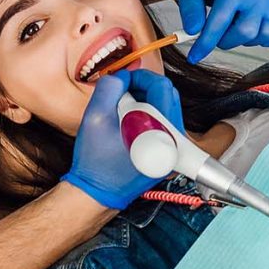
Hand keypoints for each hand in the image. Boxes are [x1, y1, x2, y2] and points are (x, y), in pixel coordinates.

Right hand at [61, 70, 183, 209]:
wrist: (97, 192)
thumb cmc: (96, 161)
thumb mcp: (95, 116)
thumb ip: (110, 87)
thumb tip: (122, 76)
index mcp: (160, 131)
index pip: (161, 86)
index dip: (139, 77)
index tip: (123, 81)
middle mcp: (174, 141)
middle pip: (168, 94)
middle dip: (144, 87)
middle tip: (122, 92)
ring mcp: (174, 148)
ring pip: (167, 107)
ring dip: (147, 100)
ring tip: (124, 108)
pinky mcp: (169, 152)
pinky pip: (165, 122)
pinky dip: (149, 114)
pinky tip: (130, 120)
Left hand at [171, 0, 268, 62]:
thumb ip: (189, 6)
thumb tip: (194, 31)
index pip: (221, 18)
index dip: (206, 42)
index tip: (194, 56)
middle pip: (246, 30)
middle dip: (225, 41)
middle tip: (214, 34)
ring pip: (265, 34)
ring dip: (245, 40)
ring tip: (231, 28)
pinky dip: (265, 39)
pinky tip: (249, 30)